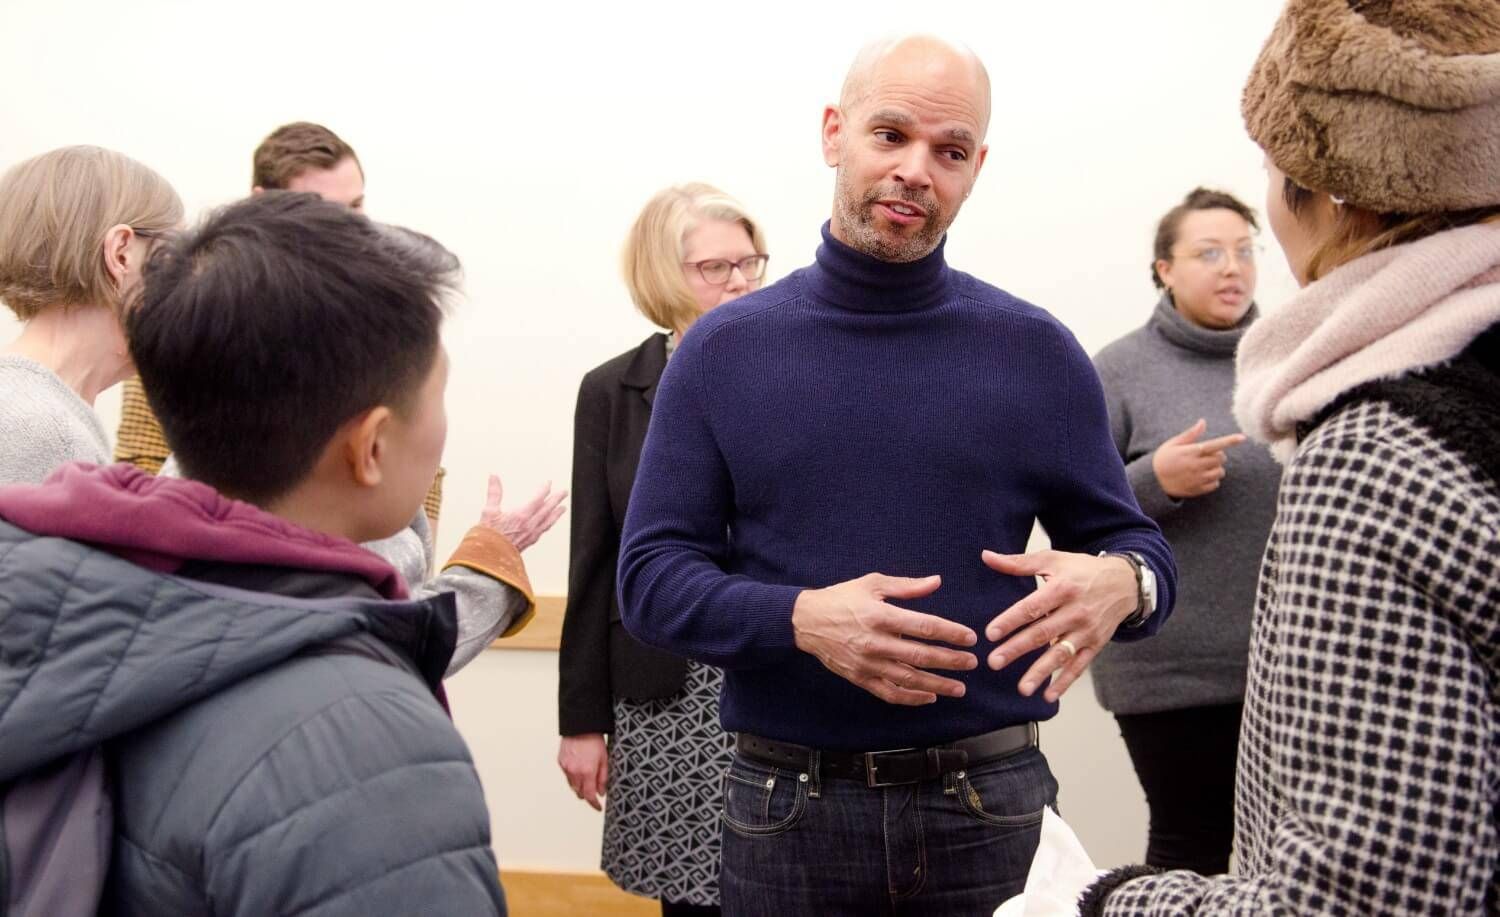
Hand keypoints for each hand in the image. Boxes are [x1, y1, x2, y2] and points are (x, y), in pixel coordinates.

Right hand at [480, 475, 566, 551]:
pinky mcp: (530, 542)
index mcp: (521, 515)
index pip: (538, 499)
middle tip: (564, 492)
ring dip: (556, 513)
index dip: (545, 489)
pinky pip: (544, 530)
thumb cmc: (488, 536)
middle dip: (556, 499)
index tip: (549, 483)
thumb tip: (494, 476)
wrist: (489, 558)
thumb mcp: (489, 511)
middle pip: (547, 509)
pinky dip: (550, 523)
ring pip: (548, 520)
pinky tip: (550, 523)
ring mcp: (532, 534)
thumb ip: (494, 492)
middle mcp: (530, 525)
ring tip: (563, 508)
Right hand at [557, 733, 608, 810]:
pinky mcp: (560, 762)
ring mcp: (566, 767)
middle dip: (587, 794)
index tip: (598, 807)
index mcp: (587, 771)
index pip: (589, 795)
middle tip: (594, 792)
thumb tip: (601, 793)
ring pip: (572, 785)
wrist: (580, 726)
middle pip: (579, 793)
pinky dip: (573, 777)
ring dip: (579, 786)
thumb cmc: (595, 740)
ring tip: (587, 779)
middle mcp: (574, 771)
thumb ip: (603, 778)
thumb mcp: (604, 759)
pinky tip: (579, 769)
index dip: (594, 804)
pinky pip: (567, 775)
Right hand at [792, 573, 977, 705]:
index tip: (970, 638)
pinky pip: (889, 693)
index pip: (924, 627)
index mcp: (880, 616)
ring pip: (909, 679)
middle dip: (950, 661)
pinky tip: (929, 697)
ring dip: (937, 685)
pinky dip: (911, 698)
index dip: (950, 633)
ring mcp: (867, 664)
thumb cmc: (841, 598)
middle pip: (921, 655)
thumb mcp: (873, 584)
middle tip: (972, 663)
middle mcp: (875, 642)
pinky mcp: (860, 678)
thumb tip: (936, 582)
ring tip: (959, 688)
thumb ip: (906, 586)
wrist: (806, 621)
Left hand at [982, 550, 1137, 701]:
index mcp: (1062, 588)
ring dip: (1041, 673)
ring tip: (1022, 688)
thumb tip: (986, 557)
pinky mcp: (1095, 644)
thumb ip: (1018, 562)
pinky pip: (1079, 666)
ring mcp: (1087, 631)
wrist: (1125, 583)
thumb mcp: (1053, 560)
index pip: (1032, 607)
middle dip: (1017, 649)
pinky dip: (1065, 682)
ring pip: (1060, 654)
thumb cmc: (1082, 570)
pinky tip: (1048, 696)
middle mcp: (1076, 611)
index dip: (1011, 620)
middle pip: (1042, 633)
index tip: (990, 634)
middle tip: (994, 662)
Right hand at [1151, 418, 1245, 498]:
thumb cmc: (1162, 459)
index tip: (1243, 437)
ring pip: (1220, 472)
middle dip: (1219, 455)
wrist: (1152, 482)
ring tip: (1204, 467)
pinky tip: (1202, 477)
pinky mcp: (1198, 489)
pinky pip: (1215, 484)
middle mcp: (1196, 465)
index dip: (1229, 441)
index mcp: (1190, 452)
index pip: (1214, 445)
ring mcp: (1198, 478)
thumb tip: (1203, 422)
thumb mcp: (1173, 444)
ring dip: (1216, 468)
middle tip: (1207, 455)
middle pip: (1221, 458)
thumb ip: (1190, 434)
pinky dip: (1213, 480)